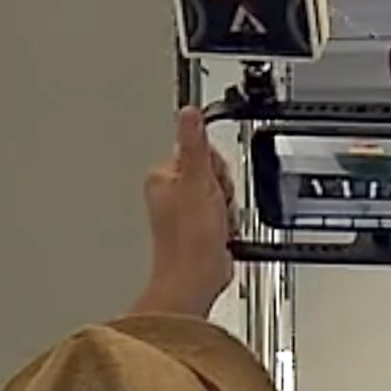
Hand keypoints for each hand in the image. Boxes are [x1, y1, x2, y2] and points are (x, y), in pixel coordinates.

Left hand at [133, 108, 238, 318]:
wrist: (194, 279)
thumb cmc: (189, 239)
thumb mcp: (197, 181)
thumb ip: (194, 143)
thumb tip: (188, 112)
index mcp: (163, 176)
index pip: (203, 154)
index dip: (216, 169)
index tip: (212, 184)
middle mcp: (170, 192)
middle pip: (213, 174)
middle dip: (222, 192)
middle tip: (215, 208)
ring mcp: (184, 213)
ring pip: (220, 196)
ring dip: (226, 211)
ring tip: (216, 226)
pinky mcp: (198, 229)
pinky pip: (223, 217)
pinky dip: (226, 226)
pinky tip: (220, 236)